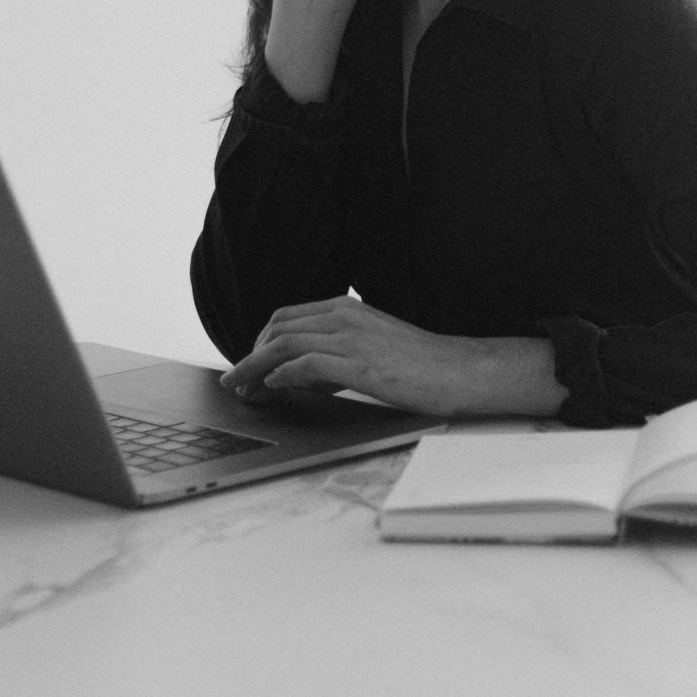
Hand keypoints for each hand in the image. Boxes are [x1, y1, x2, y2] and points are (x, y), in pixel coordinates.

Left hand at [220, 296, 566, 418]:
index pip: (286, 317)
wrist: (460, 372)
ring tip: (241, 388)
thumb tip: (298, 375)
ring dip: (254, 367)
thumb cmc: (420, 365)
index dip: (259, 341)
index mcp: (346, 309)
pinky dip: (282, 374)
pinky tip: (273, 387)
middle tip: (236, 380)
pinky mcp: (360, 363)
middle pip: (277, 328)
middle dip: (249, 354)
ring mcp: (352, 338)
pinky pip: (306, 363)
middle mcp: (345, 316)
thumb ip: (336, 354)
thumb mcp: (372, 347)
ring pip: (284, 344)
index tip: (246, 365)